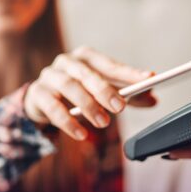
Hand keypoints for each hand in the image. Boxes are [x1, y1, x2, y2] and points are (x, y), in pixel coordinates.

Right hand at [24, 46, 155, 139]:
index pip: (110, 64)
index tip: (149, 78)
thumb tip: (153, 99)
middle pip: (87, 73)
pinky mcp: (37, 94)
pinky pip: (53, 107)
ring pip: (69, 87)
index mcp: (86, 57)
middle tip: (120, 107)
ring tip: (103, 122)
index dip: (129, 72)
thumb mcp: (102, 92)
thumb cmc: (78, 92)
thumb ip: (127, 95)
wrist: (40, 101)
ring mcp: (49, 76)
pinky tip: (82, 134)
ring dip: (88, 105)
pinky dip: (68, 122)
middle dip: (105, 90)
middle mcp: (66, 62)